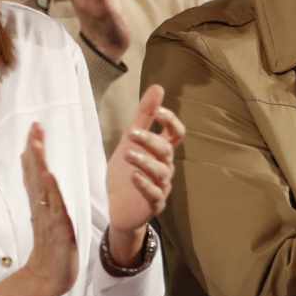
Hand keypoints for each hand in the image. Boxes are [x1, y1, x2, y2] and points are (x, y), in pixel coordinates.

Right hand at [20, 123, 79, 295]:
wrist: (47, 279)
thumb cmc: (51, 250)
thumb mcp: (49, 220)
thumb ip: (44, 201)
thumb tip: (42, 180)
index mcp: (42, 204)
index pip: (36, 172)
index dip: (35, 150)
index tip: (35, 129)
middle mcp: (42, 208)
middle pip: (36, 174)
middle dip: (35, 150)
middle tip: (34, 127)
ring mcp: (48, 217)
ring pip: (41, 187)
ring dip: (38, 165)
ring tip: (36, 145)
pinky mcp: (57, 229)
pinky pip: (53, 207)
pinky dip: (50, 192)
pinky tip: (48, 176)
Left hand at [106, 85, 184, 263]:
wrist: (119, 208)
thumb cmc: (127, 172)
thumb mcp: (131, 141)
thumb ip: (144, 116)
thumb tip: (157, 87)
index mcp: (162, 151)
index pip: (176, 133)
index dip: (170, 121)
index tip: (157, 111)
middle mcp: (166, 167)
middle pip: (167, 151)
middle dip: (150, 140)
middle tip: (131, 133)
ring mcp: (161, 186)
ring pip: (161, 172)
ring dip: (145, 161)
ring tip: (127, 154)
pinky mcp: (154, 204)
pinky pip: (155, 194)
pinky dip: (144, 184)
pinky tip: (133, 176)